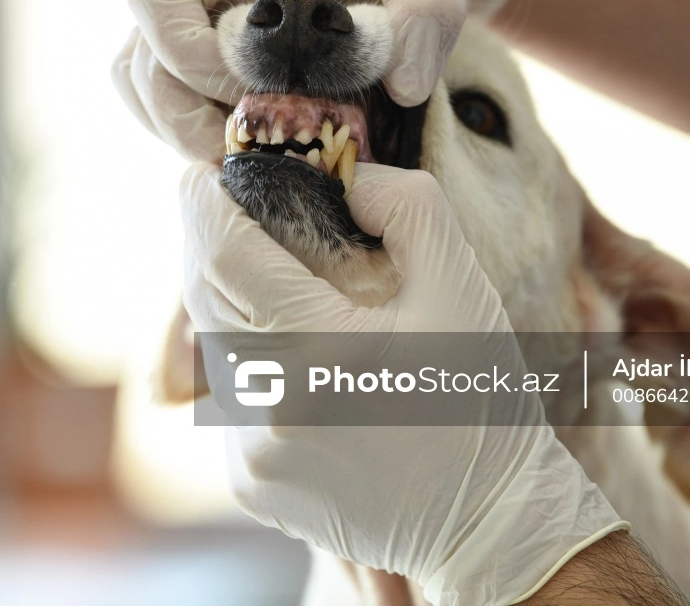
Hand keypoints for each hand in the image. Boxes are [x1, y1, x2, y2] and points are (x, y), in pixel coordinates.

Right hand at [115, 0, 554, 159]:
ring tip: (267, 158)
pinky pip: (203, 118)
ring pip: (159, 101)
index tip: (249, 84)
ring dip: (194, 139)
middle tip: (253, 150)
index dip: (182, 55)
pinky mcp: (249, 78)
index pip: (153, 1)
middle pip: (141, 67)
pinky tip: (287, 157)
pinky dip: (228, 146)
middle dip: (182, 118)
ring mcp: (221, 41)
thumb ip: (427, 7)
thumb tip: (404, 86)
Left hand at [181, 163, 626, 604]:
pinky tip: (301, 357)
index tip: (205, 172)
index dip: (203, 202)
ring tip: (282, 284)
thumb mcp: (462, 285)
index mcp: (314, 349)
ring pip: (215, 348)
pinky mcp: (252, 482)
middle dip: (210, 243)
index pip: (220, 253)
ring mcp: (252, 453)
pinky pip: (233, 399)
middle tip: (235, 210)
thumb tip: (349, 179)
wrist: (486, 519)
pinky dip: (252, 362)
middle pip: (204, 296)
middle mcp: (266, 407)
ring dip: (234, 304)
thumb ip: (408, 208)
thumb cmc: (479, 398)